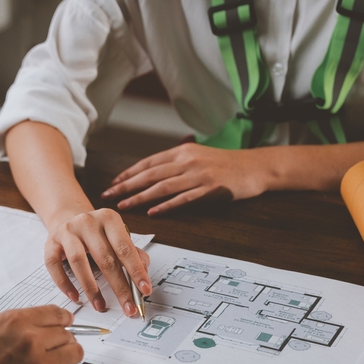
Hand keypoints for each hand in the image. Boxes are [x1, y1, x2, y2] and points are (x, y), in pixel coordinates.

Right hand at [0, 306, 84, 363]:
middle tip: (51, 351)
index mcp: (15, 321)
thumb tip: (44, 326)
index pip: (56, 313)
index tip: (66, 324)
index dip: (63, 320)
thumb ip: (18, 327)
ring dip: (66, 358)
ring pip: (74, 353)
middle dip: (61, 342)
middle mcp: (30, 339)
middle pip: (68, 334)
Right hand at [44, 208, 151, 316]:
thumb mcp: (117, 237)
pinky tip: (75, 297)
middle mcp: (87, 222)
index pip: (125, 249)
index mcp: (109, 219)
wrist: (68, 218)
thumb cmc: (97, 233)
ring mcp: (67, 231)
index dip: (136, 271)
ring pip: (79, 262)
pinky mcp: (51, 243)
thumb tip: (144, 273)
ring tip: (100, 306)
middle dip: (119, 287)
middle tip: (128, 307)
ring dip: (91, 288)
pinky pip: (55, 266)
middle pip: (105, 258)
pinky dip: (65, 284)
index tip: (144, 290)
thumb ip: (132, 254)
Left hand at [102, 143, 266, 215]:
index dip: (128, 173)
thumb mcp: (198, 155)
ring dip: (140, 197)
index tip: (113, 182)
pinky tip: (153, 212)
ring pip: (162, 187)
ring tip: (124, 205)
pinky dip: (167, 205)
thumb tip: (152, 172)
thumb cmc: (226, 164)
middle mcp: (188, 161)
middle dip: (126, 185)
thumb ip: (177, 162)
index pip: (149, 162)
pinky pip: (184, 199)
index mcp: (182, 152)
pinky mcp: (210, 190)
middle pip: (150, 174)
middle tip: (109, 195)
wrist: (255, 167)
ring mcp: (199, 175)